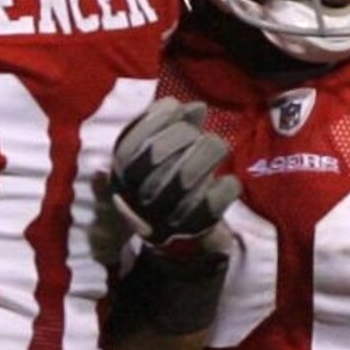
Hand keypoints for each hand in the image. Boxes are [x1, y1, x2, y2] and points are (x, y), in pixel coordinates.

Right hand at [104, 96, 237, 268]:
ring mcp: (166, 213)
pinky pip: (218, 196)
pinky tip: (225, 182)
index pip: (132, 137)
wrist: (180, 241)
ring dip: (210, 150)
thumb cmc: (166, 186)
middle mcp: (138, 197)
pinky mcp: (196, 227)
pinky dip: (228, 185)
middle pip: (160, 149)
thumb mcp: (155, 156)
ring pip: (190, 170)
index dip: (159, 116)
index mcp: (121, 176)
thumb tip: (196, 108)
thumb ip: (169, 126)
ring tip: (216, 149)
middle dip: (186, 132)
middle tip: (197, 136)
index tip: (176, 110)